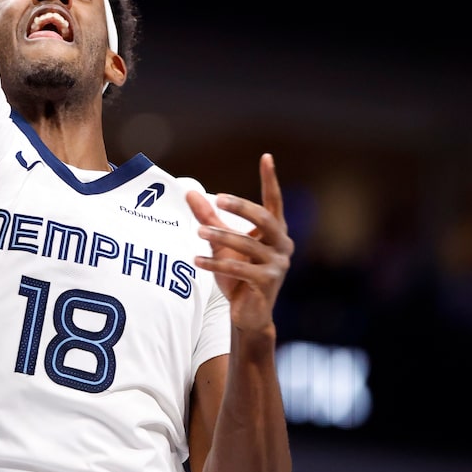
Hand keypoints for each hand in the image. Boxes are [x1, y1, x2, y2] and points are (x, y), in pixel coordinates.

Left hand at [187, 154, 292, 332]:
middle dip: (242, 207)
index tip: (266, 157)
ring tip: (199, 231)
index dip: (270, 179)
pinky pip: (240, 269)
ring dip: (221, 236)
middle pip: (265, 219)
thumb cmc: (238, 274)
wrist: (249, 314)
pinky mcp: (268, 283)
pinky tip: (196, 259)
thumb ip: (209, 217)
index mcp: (276, 232)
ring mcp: (277, 265)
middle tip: (219, 198)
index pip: (274, 201)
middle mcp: (282, 245)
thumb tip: (189, 191)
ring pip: (248, 245)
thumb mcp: (222, 243)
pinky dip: (216, 264)